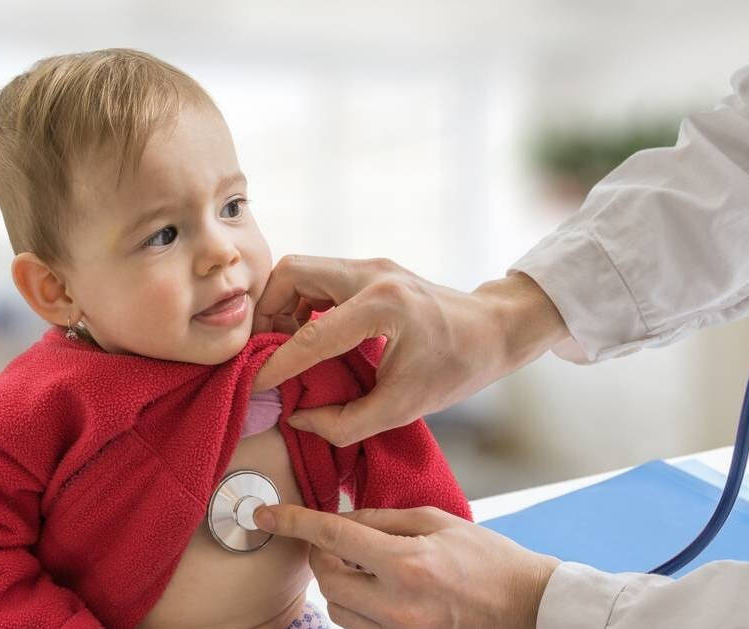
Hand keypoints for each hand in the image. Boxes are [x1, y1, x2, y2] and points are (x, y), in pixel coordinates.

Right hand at [252, 256, 568, 445]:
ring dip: (281, 305)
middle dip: (268, 312)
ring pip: (300, 269)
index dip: (277, 362)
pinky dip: (300, 302)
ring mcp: (371, 265)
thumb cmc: (457, 368)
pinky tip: (307, 335)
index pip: (311, 332)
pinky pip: (318, 277)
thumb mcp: (405, 407)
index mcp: (384, 306)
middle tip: (267, 352)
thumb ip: (346, 422)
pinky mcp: (370, 270)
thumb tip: (298, 417)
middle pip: (292, 272)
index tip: (254, 384)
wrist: (494, 330)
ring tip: (285, 346)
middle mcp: (372, 274)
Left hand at [253, 504, 559, 628]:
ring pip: (336, 607)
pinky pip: (355, 626)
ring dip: (336, 581)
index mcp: (406, 563)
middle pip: (326, 579)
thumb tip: (339, 518)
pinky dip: (353, 603)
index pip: (332, 537)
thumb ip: (381, 518)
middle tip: (336, 538)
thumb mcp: (435, 520)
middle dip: (320, 555)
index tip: (266, 514)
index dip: (293, 522)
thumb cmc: (487, 557)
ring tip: (364, 563)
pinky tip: (375, 586)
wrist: (526, 606)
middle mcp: (397, 604)